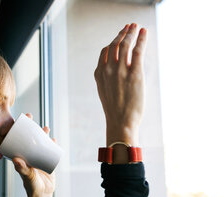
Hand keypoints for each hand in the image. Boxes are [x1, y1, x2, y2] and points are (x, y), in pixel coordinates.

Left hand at [12, 113, 55, 196]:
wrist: (43, 195)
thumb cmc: (32, 187)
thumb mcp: (27, 177)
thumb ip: (22, 169)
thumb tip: (15, 159)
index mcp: (20, 157)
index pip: (15, 140)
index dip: (15, 129)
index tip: (16, 120)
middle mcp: (28, 155)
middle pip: (27, 137)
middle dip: (29, 126)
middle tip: (30, 117)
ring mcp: (37, 157)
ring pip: (39, 141)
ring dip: (42, 133)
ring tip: (45, 127)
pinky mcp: (47, 160)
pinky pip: (49, 149)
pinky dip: (52, 144)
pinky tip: (54, 139)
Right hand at [94, 23, 146, 146]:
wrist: (120, 122)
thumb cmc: (115, 111)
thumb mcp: (106, 93)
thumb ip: (108, 80)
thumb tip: (116, 74)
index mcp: (99, 74)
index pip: (105, 52)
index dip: (112, 42)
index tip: (119, 37)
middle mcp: (108, 70)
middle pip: (114, 45)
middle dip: (122, 33)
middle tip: (129, 26)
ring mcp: (120, 71)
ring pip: (125, 44)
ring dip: (130, 32)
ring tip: (136, 26)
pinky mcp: (134, 73)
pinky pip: (137, 50)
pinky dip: (141, 39)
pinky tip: (144, 32)